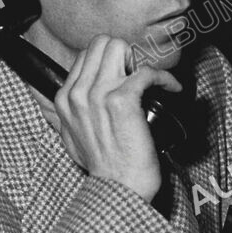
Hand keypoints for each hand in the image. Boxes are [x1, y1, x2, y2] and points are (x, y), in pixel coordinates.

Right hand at [53, 36, 180, 201]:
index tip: (125, 77)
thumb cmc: (103, 167)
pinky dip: (164, 78)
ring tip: (147, 81)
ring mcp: (98, 95)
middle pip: (101, 43)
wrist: (117, 188)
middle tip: (135, 76)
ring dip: (138, 60)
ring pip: (119, 47)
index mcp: (64, 99)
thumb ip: (64, 114)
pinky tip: (171, 88)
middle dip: (124, 54)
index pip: (86, 55)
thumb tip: (60, 99)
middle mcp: (78, 93)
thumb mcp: (70, 137)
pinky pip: (146, 71)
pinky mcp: (122, 100)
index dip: (110, 62)